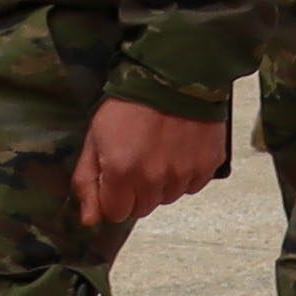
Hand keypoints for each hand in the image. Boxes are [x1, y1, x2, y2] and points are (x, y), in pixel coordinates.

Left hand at [77, 95, 234, 230]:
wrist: (173, 75)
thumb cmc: (130, 104)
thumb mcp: (95, 137)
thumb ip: (87, 181)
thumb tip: (89, 220)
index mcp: (122, 173)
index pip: (116, 213)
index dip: (114, 197)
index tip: (117, 177)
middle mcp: (155, 179)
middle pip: (143, 208)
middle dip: (137, 191)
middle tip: (139, 160)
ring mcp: (184, 174)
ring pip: (168, 198)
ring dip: (162, 183)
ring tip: (160, 152)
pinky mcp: (208, 165)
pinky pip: (193, 185)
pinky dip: (185, 173)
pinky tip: (179, 150)